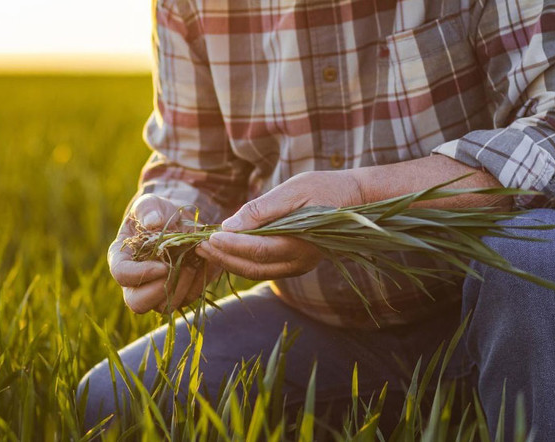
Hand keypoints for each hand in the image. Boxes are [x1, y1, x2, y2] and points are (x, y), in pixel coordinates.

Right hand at [108, 194, 219, 313]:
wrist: (178, 221)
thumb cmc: (158, 212)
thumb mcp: (151, 204)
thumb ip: (148, 209)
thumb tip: (154, 222)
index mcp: (123, 258)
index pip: (122, 275)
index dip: (141, 274)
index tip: (163, 265)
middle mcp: (136, 281)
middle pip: (138, 303)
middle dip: (160, 290)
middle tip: (179, 270)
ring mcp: (157, 290)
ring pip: (165, 307)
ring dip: (182, 288)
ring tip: (193, 263)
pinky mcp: (179, 292)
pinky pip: (188, 299)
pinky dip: (199, 283)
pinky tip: (205, 262)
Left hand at [195, 170, 363, 279]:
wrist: (355, 200)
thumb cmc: (325, 188)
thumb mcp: (293, 190)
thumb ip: (262, 210)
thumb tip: (230, 226)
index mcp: (300, 244)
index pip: (256, 250)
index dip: (230, 245)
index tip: (208, 236)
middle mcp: (299, 262)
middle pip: (252, 267)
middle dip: (223, 257)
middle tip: (199, 245)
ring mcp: (298, 265)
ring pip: (256, 271)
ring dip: (230, 261)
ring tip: (207, 248)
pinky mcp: (295, 263)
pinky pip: (264, 267)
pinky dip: (242, 261)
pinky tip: (227, 249)